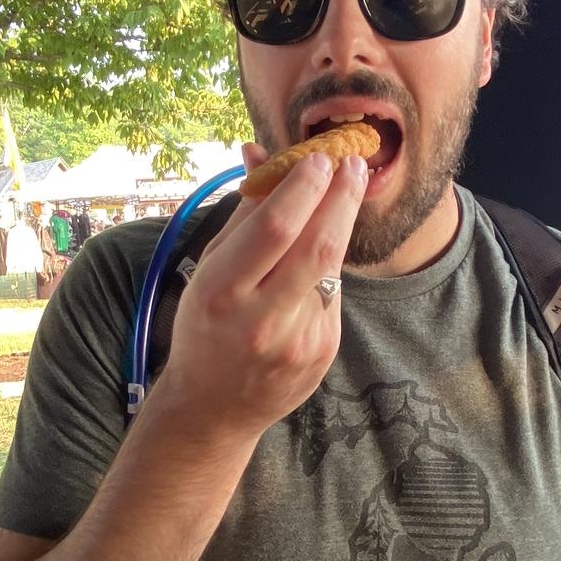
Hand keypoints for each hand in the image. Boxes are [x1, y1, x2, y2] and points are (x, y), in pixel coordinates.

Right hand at [152, 141, 366, 443]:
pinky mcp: (322, 353)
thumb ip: (242, 213)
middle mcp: (262, 319)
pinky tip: (324, 248)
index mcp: (223, 291)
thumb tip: (260, 152)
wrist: (214, 408)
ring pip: (331, 267)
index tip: (320, 157)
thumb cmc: (206, 325)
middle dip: (341, 196)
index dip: (303, 187)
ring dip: (343, 222)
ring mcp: (298, 340)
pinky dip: (330, 265)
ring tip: (349, 186)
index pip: (274, 228)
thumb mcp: (210, 268)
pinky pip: (333, 295)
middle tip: (354, 161)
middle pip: (316, 245)